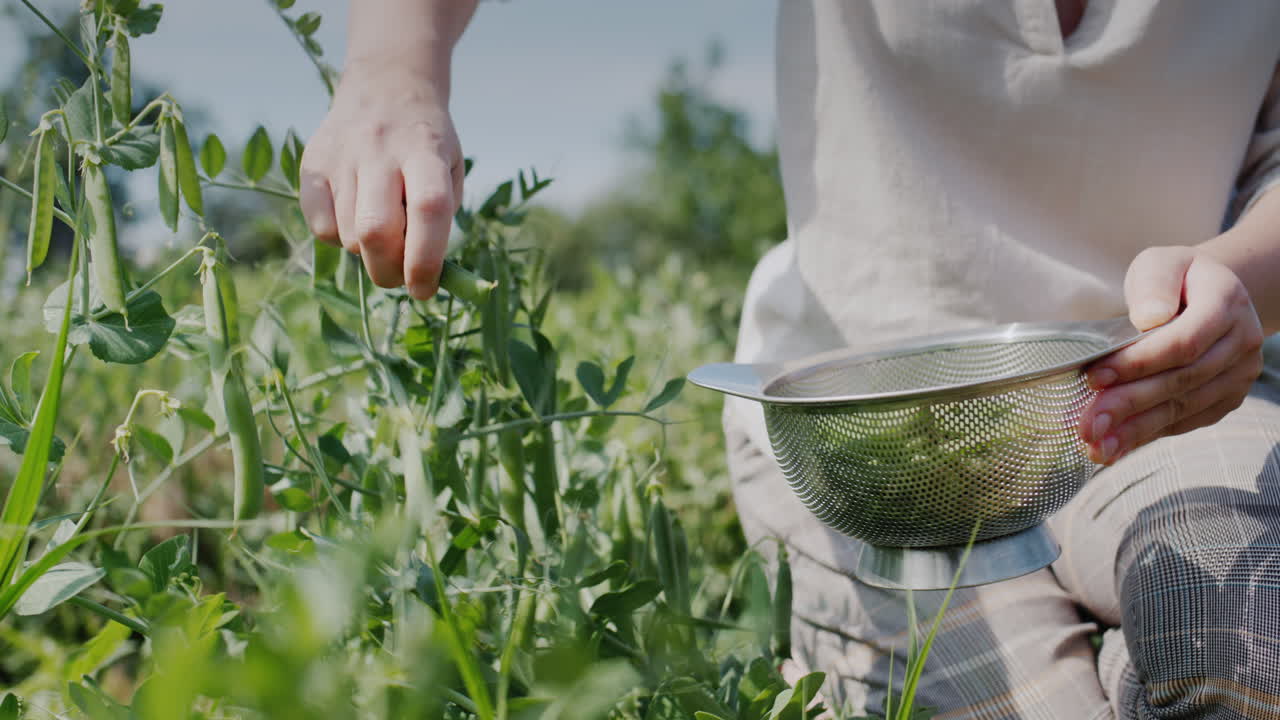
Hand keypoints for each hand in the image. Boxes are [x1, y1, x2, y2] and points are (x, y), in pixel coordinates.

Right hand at [299, 60, 463, 299]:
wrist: (385, 87)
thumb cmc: (426, 144)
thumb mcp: (450, 168)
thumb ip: (439, 217)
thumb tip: (420, 275)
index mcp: (425, 150)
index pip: (428, 210)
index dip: (426, 260)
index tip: (425, 290)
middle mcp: (380, 150)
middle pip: (376, 230)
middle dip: (389, 271)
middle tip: (401, 277)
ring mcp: (342, 156)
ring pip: (349, 236)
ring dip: (368, 253)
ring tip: (382, 229)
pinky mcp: (312, 165)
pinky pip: (321, 227)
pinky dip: (339, 237)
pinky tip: (354, 215)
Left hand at [1079, 246, 1264, 464]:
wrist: (1206, 295)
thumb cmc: (1175, 280)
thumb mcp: (1161, 263)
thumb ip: (1154, 284)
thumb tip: (1148, 317)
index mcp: (1226, 302)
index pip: (1183, 341)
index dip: (1138, 362)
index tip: (1094, 377)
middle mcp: (1242, 341)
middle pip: (1182, 381)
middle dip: (1129, 404)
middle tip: (1087, 424)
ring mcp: (1238, 374)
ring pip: (1183, 407)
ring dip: (1135, 430)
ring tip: (1095, 445)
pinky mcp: (1226, 398)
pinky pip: (1186, 421)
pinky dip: (1148, 435)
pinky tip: (1116, 446)